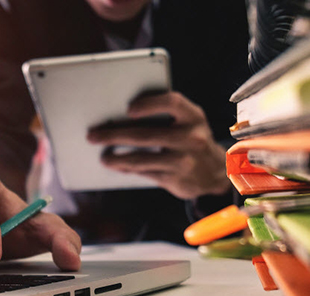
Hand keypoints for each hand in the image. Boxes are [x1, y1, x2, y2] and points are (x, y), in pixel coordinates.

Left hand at [87, 92, 231, 198]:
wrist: (216, 172)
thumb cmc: (191, 138)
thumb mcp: (187, 121)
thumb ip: (164, 114)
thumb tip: (119, 116)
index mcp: (193, 116)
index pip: (172, 103)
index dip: (149, 104)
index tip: (128, 108)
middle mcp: (191, 137)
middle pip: (146, 135)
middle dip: (115, 134)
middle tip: (93, 135)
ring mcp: (184, 160)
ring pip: (141, 159)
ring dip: (116, 158)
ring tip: (102, 156)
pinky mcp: (176, 179)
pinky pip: (144, 173)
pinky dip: (127, 168)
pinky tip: (115, 165)